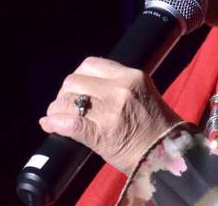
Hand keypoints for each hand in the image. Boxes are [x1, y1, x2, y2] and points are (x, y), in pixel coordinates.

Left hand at [39, 57, 180, 173]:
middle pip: (74, 81)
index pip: (91, 64)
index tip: (77, 87)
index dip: (78, 75)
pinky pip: (68, 123)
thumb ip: (117, 84)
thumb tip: (84, 87)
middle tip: (65, 104)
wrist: (166, 152)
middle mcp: (120, 89)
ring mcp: (109, 112)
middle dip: (64, 93)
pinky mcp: (100, 134)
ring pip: (67, 101)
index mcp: (132, 76)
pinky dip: (54, 124)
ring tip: (56, 115)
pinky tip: (50, 125)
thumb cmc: (156, 124)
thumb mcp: (142, 92)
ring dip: (56, 109)